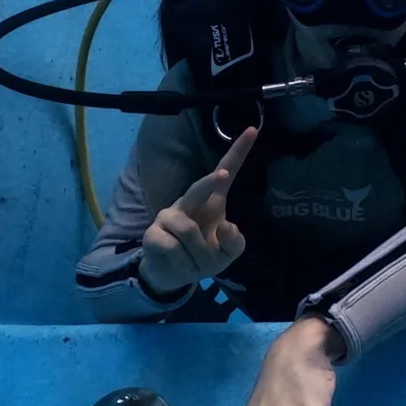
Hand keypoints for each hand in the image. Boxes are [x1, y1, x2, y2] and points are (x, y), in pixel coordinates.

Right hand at [139, 128, 256, 297]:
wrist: (173, 276)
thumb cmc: (203, 257)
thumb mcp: (228, 254)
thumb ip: (234, 242)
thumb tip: (224, 225)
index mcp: (212, 201)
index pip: (227, 172)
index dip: (239, 152)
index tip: (253, 130)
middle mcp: (190, 202)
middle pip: (199, 188)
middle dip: (211, 181)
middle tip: (222, 175)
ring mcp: (169, 215)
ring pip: (188, 231)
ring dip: (197, 255)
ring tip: (193, 261)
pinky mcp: (152, 232)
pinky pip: (173, 248)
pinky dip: (182, 263)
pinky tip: (177, 262)